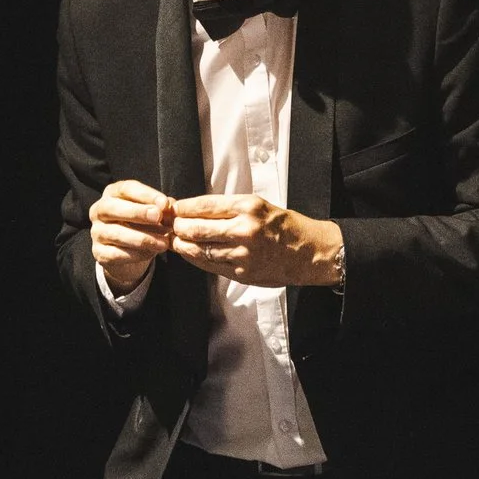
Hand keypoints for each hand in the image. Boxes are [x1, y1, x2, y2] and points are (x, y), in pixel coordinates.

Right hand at [90, 180, 172, 294]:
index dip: (145, 195)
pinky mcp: (98, 252)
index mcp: (112, 194)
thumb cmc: (143, 224)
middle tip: (158, 217)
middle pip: (112, 208)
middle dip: (137, 212)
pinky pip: (115, 253)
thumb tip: (170, 207)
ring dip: (142, 238)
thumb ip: (162, 208)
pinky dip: (135, 254)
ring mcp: (96, 232)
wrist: (130, 252)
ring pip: (115, 233)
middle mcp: (99, 210)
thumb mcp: (153, 212)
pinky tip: (151, 254)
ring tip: (163, 243)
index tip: (164, 203)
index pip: (126, 189)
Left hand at [169, 193, 343, 287]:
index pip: (204, 206)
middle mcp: (244, 230)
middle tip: (169, 225)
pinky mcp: (243, 273)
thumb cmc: (284, 226)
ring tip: (174, 240)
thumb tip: (195, 210)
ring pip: (200, 249)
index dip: (183, 208)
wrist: (310, 252)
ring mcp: (243, 254)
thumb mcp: (260, 206)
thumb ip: (229, 209)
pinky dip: (196, 259)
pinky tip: (189, 253)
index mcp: (248, 207)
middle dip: (177, 227)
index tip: (173, 208)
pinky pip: (211, 265)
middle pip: (196, 229)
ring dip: (182, 245)